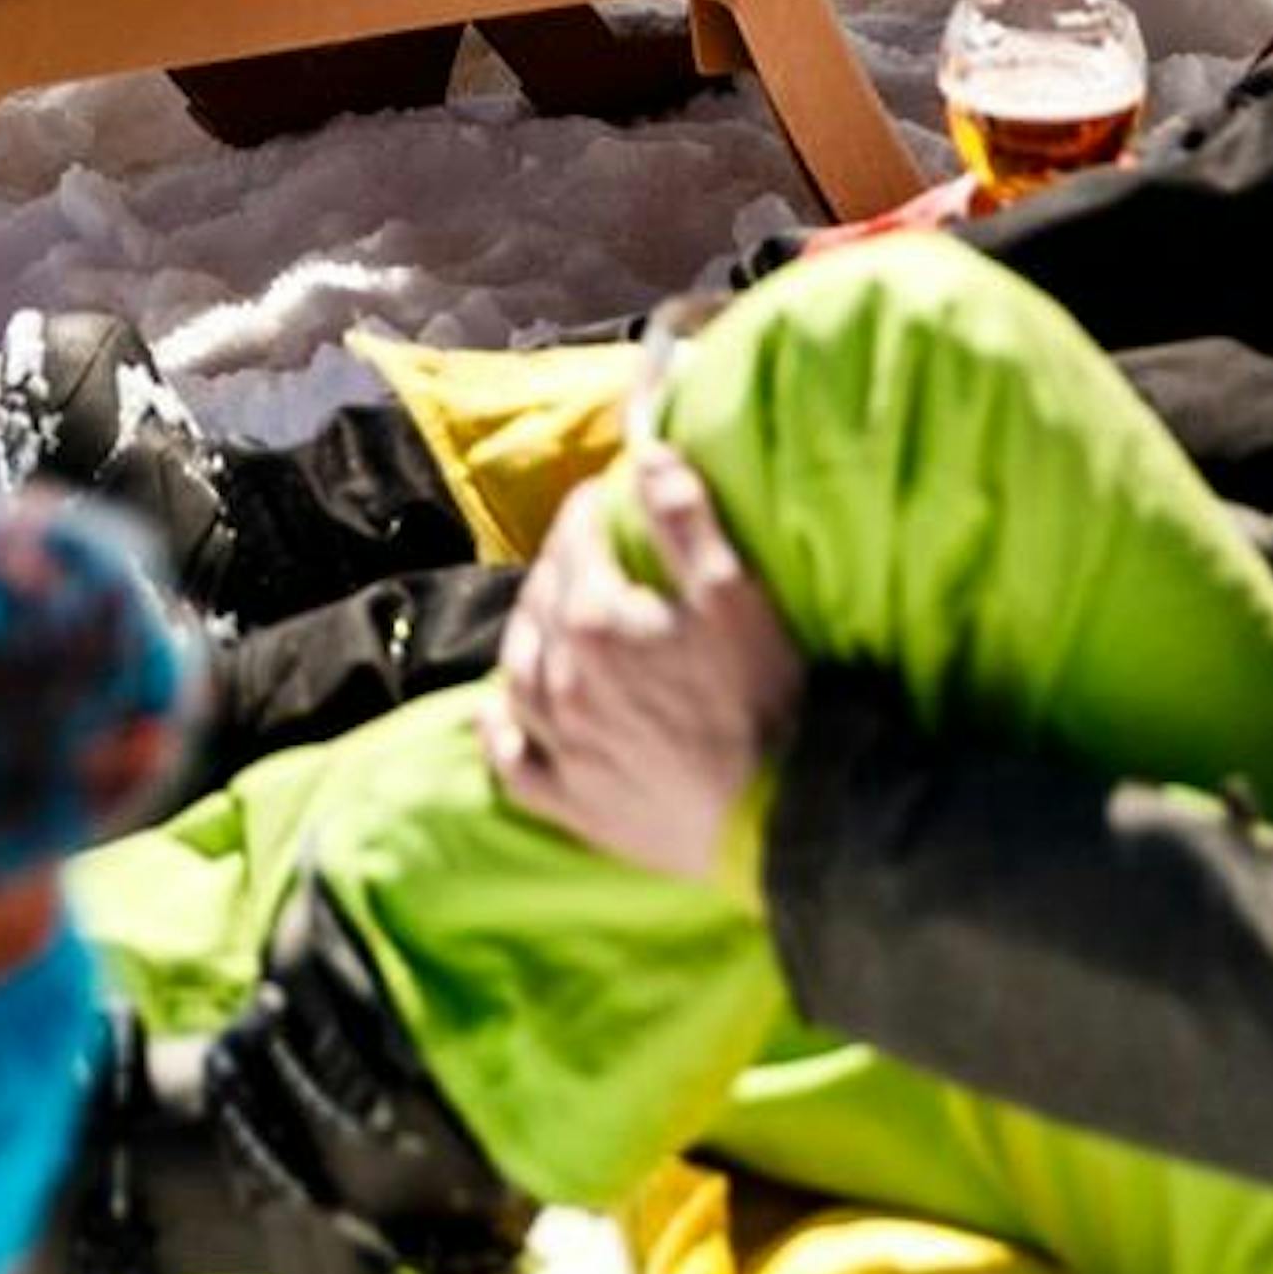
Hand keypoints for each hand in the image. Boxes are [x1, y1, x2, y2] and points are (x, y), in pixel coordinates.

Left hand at [479, 442, 805, 881]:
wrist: (775, 819)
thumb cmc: (761, 702)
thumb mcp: (734, 596)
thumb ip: (684, 519)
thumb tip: (647, 454)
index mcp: (596, 622)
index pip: (574, 542)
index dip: (588, 510)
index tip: (602, 494)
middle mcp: (562, 680)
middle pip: (542, 599)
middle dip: (559, 561)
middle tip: (583, 545)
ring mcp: (562, 745)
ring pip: (517, 671)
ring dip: (526, 631)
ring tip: (544, 610)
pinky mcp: (572, 802)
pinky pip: (514, 760)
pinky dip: (500, 729)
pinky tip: (497, 711)